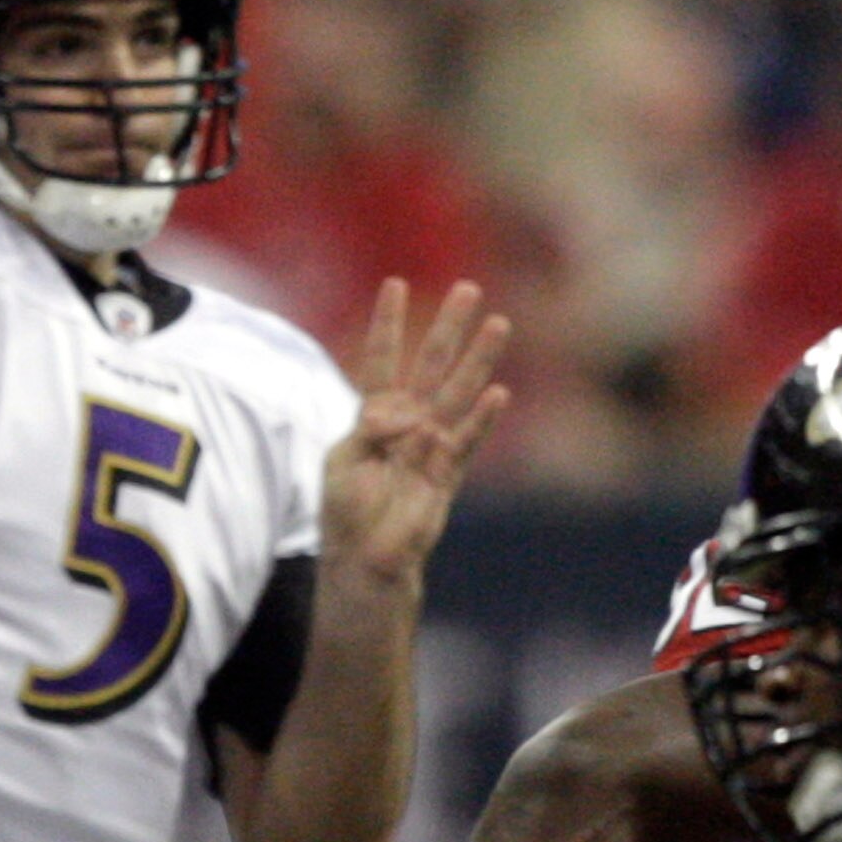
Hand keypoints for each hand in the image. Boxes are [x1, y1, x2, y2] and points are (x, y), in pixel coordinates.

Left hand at [320, 282, 509, 586]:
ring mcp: (431, 443)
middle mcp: (407, 421)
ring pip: (458, 393)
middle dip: (448, 327)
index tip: (394, 284)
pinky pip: (469, 439)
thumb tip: (409, 415)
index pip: (381, 359)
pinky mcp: (448, 472)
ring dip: (478, 359)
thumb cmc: (346, 509)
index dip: (387, 324)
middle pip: (431, 364)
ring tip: (498, 324)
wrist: (365, 557)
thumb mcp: (343, 461)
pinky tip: (498, 392)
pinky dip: (483, 418)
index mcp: (372, 414)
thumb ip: (370, 430)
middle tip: (468, 288)